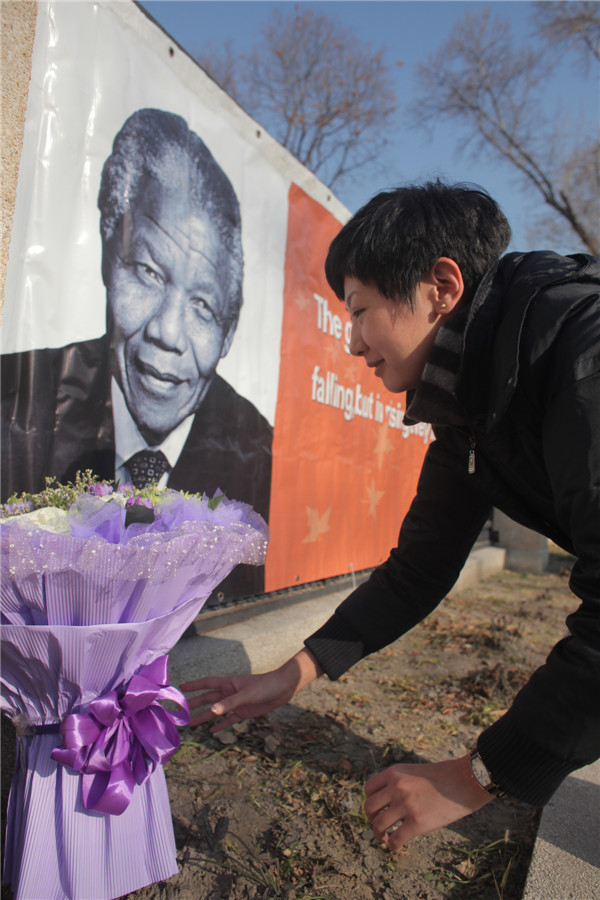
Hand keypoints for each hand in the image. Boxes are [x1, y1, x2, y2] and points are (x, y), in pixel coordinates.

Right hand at [180, 648, 322, 731]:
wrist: (282, 689)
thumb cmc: (265, 685)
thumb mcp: (246, 694)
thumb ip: (229, 703)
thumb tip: (213, 711)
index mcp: (228, 684)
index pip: (206, 684)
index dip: (193, 686)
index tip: (180, 688)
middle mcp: (229, 693)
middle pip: (207, 699)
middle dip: (194, 705)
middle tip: (180, 712)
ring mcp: (236, 703)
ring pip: (216, 711)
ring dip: (204, 717)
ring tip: (191, 724)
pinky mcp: (244, 712)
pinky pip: (229, 720)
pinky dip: (220, 725)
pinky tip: (212, 731)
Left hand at [364, 755, 493, 850]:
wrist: (466, 781)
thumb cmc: (443, 777)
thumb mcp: (414, 772)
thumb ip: (399, 782)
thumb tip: (388, 802)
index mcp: (394, 773)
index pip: (369, 789)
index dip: (370, 801)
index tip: (377, 810)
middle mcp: (396, 787)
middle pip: (369, 807)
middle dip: (371, 819)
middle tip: (379, 826)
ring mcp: (406, 805)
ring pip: (378, 825)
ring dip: (378, 835)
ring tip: (385, 838)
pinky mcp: (417, 823)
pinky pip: (395, 840)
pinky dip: (392, 846)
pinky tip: (396, 846)